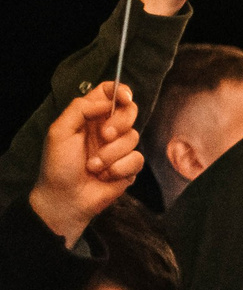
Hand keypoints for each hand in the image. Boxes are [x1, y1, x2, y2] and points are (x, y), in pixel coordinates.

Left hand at [29, 83, 143, 238]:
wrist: (66, 199)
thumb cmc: (58, 165)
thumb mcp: (60, 131)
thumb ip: (80, 108)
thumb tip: (107, 102)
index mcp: (89, 117)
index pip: (109, 93)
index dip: (120, 90)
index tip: (124, 98)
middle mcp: (107, 129)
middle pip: (130, 111)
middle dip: (120, 122)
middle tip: (105, 135)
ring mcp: (120, 148)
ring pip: (133, 137)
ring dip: (111, 154)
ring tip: (94, 166)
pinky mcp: (129, 167)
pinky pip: (137, 159)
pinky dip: (119, 168)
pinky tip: (105, 176)